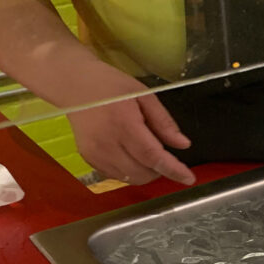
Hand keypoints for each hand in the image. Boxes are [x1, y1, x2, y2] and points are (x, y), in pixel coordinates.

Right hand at [65, 63, 194, 185]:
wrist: (74, 84)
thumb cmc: (111, 86)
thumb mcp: (143, 95)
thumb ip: (164, 122)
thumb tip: (183, 145)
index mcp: (123, 123)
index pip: (152, 155)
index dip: (173, 169)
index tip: (189, 179)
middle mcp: (107, 143)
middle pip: (142, 172)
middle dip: (160, 170)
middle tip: (164, 155)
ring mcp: (95, 154)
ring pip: (130, 178)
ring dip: (146, 173)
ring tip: (146, 153)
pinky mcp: (88, 159)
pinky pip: (116, 176)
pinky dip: (130, 172)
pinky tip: (130, 155)